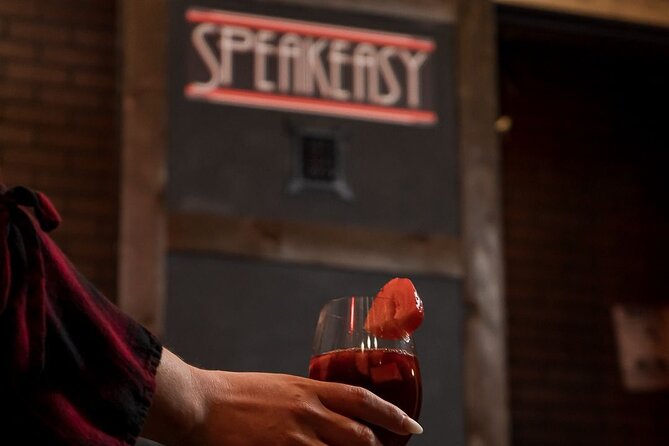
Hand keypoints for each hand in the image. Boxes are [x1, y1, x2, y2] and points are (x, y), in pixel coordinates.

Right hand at [141, 348, 421, 445]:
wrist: (200, 402)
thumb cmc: (236, 392)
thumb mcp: (280, 386)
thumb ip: (307, 398)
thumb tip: (327, 413)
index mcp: (309, 387)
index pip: (363, 399)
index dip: (393, 413)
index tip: (413, 425)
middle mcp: (308, 411)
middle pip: (360, 434)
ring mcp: (294, 436)